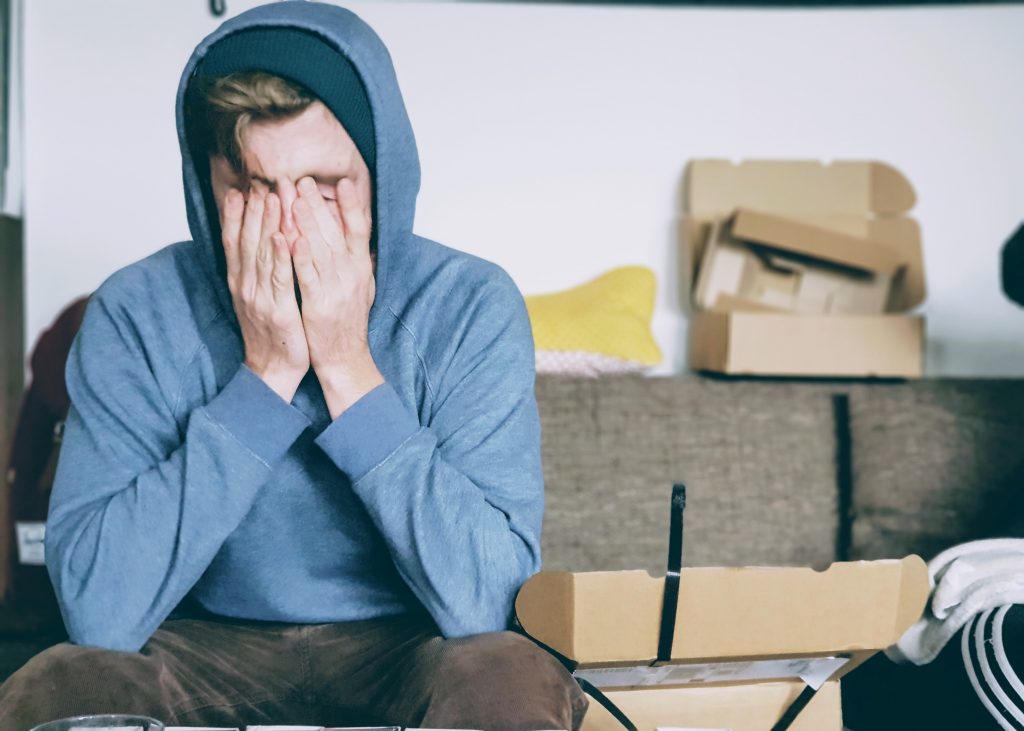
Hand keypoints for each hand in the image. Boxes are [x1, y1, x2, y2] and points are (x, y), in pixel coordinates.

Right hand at [221, 185, 309, 401]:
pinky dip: (279, 256)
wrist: (272, 369)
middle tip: (259, 182)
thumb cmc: (270, 332)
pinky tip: (282, 236)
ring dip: (266, 223)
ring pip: (262, 253)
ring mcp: (259, 297)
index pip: (234, 241)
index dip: (236, 215)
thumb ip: (255, 271)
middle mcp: (245, 285)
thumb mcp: (257, 298)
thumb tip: (257, 243)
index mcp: (240, 282)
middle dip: (253, 209)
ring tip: (272, 196)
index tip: (240, 188)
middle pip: (246, 240)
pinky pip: (279, 278)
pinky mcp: (278, 309)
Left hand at [291, 176, 382, 418]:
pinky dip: (300, 256)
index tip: (343, 182)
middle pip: (335, 232)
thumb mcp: (361, 286)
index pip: (360, 229)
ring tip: (293, 197)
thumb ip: (356, 260)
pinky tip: (290, 237)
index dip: (352, 205)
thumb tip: (356, 233)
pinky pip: (308, 276)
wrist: (345, 358)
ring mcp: (336, 289)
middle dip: (317, 205)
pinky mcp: (319, 305)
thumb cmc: (347, 321)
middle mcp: (352, 275)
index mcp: (361, 268)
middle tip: (302, 180)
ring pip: (320, 249)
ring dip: (306, 222)